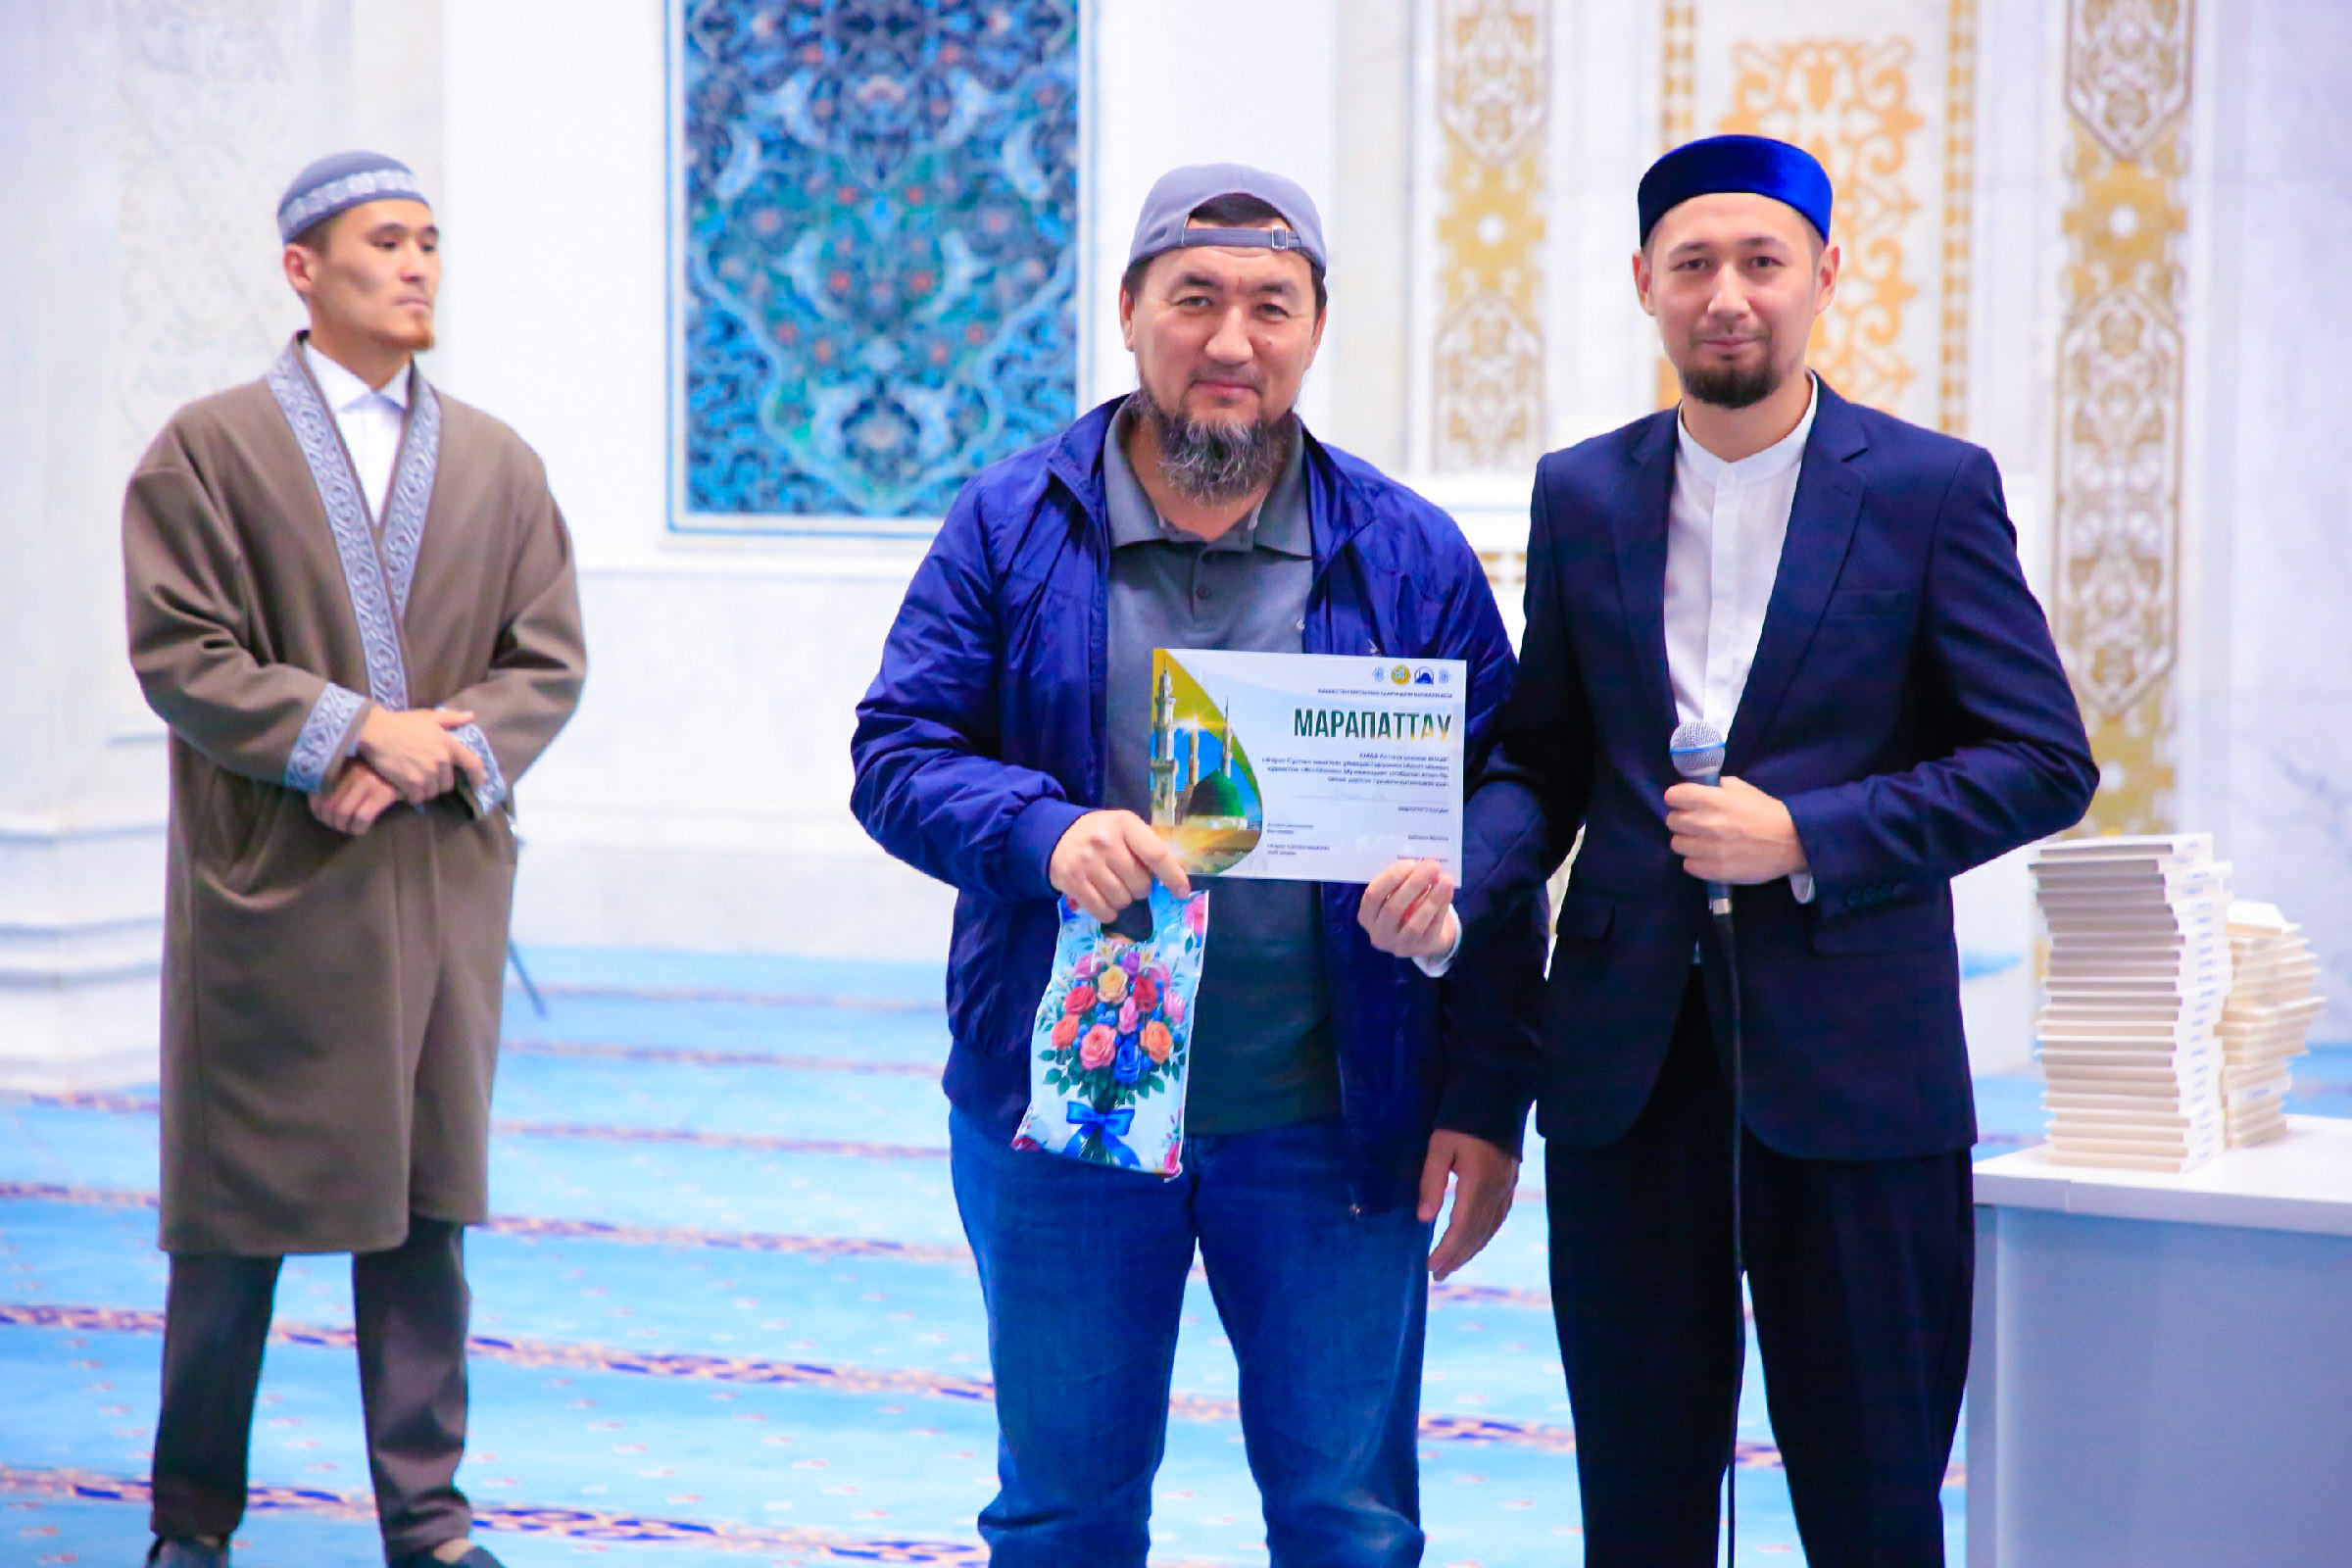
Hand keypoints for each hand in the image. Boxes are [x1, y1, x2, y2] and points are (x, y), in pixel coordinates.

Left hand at [309, 758, 399, 834]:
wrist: (413, 772)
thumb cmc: (383, 773)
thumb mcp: (359, 769)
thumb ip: (340, 777)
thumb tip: (318, 800)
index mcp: (344, 763)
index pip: (318, 789)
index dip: (316, 809)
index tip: (323, 817)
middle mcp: (353, 770)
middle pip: (329, 804)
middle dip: (330, 822)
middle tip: (337, 826)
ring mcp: (369, 781)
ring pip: (342, 812)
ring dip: (342, 827)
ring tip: (348, 828)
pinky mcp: (384, 793)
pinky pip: (362, 817)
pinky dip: (357, 828)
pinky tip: (360, 829)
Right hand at [356, 707, 486, 804]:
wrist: (375, 732)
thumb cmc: (402, 723)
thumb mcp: (428, 717)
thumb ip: (451, 718)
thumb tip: (470, 716)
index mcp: (449, 744)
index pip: (473, 765)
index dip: (479, 777)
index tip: (479, 784)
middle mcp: (442, 761)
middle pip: (448, 784)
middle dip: (439, 782)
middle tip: (426, 774)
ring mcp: (427, 773)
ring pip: (433, 792)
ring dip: (425, 789)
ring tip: (414, 779)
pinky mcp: (411, 783)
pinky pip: (418, 798)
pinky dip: (412, 795)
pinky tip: (405, 786)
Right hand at [1049, 809, 1190, 921]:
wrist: (1056, 834)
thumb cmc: (1100, 833)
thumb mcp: (1124, 828)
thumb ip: (1146, 846)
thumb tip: (1174, 878)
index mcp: (1124, 824)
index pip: (1156, 854)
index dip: (1173, 876)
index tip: (1182, 892)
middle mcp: (1105, 842)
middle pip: (1140, 884)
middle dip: (1140, 888)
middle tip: (1129, 879)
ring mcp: (1087, 863)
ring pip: (1122, 900)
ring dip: (1123, 900)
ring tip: (1114, 886)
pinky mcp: (1073, 882)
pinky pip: (1102, 911)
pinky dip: (1108, 912)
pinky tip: (1104, 900)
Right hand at [1358, 858, 1458, 959]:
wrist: (1422, 936)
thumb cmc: (1404, 907)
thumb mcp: (1395, 895)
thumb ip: (1402, 881)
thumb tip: (1422, 865)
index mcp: (1367, 916)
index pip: (1372, 896)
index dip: (1391, 878)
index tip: (1411, 863)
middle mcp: (1379, 933)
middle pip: (1393, 909)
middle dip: (1414, 884)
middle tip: (1431, 865)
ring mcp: (1400, 944)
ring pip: (1415, 923)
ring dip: (1431, 899)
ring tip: (1445, 879)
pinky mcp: (1422, 948)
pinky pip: (1432, 927)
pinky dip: (1441, 907)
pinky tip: (1447, 891)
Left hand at [1418, 1130, 1517, 1280]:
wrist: (1496, 1094)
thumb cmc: (1461, 1117)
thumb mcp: (1439, 1146)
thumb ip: (1431, 1182)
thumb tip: (1424, 1219)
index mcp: (1478, 1182)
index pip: (1461, 1228)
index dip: (1446, 1250)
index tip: (1429, 1266)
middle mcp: (1497, 1190)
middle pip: (1477, 1234)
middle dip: (1456, 1257)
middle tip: (1437, 1275)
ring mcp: (1507, 1187)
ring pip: (1489, 1229)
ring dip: (1470, 1250)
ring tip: (1452, 1264)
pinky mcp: (1510, 1182)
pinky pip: (1498, 1218)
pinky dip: (1484, 1235)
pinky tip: (1474, 1241)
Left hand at [1663, 775, 1806, 884]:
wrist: (1792, 842)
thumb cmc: (1767, 813)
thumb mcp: (1744, 790)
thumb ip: (1720, 787)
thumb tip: (1703, 788)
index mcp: (1714, 800)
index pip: (1674, 796)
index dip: (1677, 799)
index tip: (1683, 803)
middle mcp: (1707, 823)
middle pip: (1672, 821)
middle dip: (1681, 821)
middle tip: (1695, 824)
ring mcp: (1709, 849)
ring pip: (1677, 844)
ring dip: (1687, 842)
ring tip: (1702, 843)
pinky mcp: (1714, 870)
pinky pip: (1688, 865)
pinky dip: (1695, 861)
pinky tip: (1708, 857)